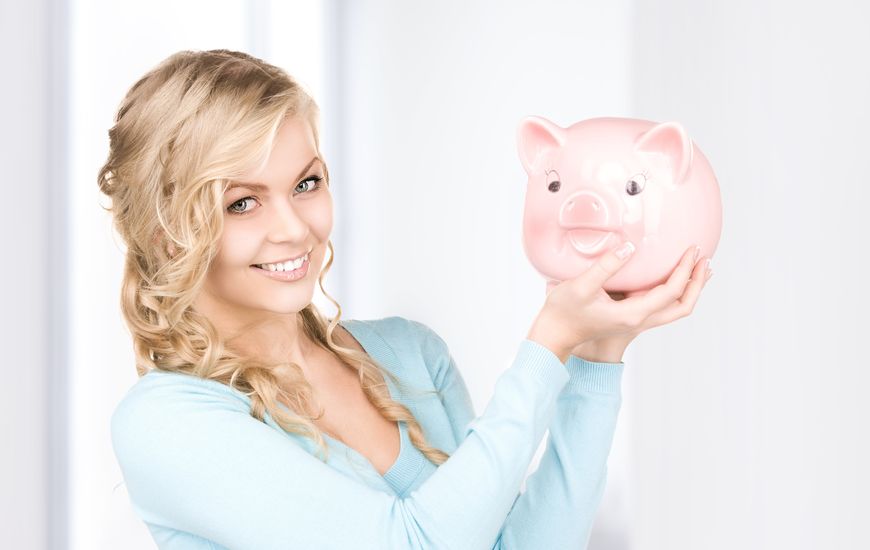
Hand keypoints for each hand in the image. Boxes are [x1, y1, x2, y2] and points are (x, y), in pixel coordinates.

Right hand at [568, 249, 713, 362]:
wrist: (554, 335)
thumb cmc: (563, 313)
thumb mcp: (581, 287)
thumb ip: (606, 266)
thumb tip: (629, 247)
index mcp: (633, 314)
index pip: (671, 292)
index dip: (685, 270)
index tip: (691, 250)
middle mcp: (639, 320)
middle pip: (682, 306)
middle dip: (697, 284)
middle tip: (705, 260)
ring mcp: (635, 321)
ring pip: (675, 308)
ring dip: (689, 289)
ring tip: (699, 268)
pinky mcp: (629, 316)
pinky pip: (662, 305)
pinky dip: (674, 291)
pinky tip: (670, 276)